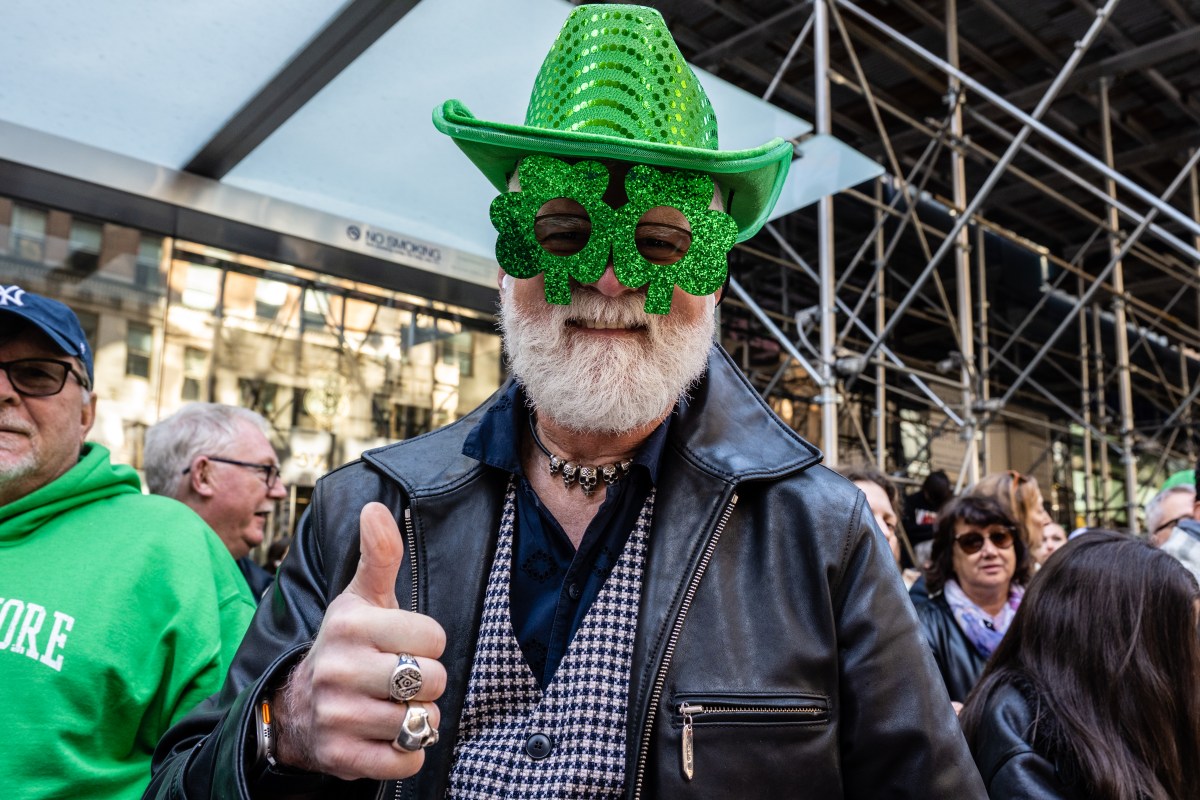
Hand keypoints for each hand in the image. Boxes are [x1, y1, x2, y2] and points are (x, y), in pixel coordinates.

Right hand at [273, 502, 447, 779]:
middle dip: (427, 683)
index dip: (428, 644)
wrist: (298, 707)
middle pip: (431, 680)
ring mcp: (336, 715)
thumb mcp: (362, 597)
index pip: (433, 637)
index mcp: (349, 623)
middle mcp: (338, 667)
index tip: (404, 644)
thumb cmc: (347, 644)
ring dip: (418, 718)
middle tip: (402, 679)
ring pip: (419, 721)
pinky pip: (405, 760)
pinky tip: (387, 735)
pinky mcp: (340, 756)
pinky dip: (407, 752)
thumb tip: (377, 507)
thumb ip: (380, 555)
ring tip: (393, 706)